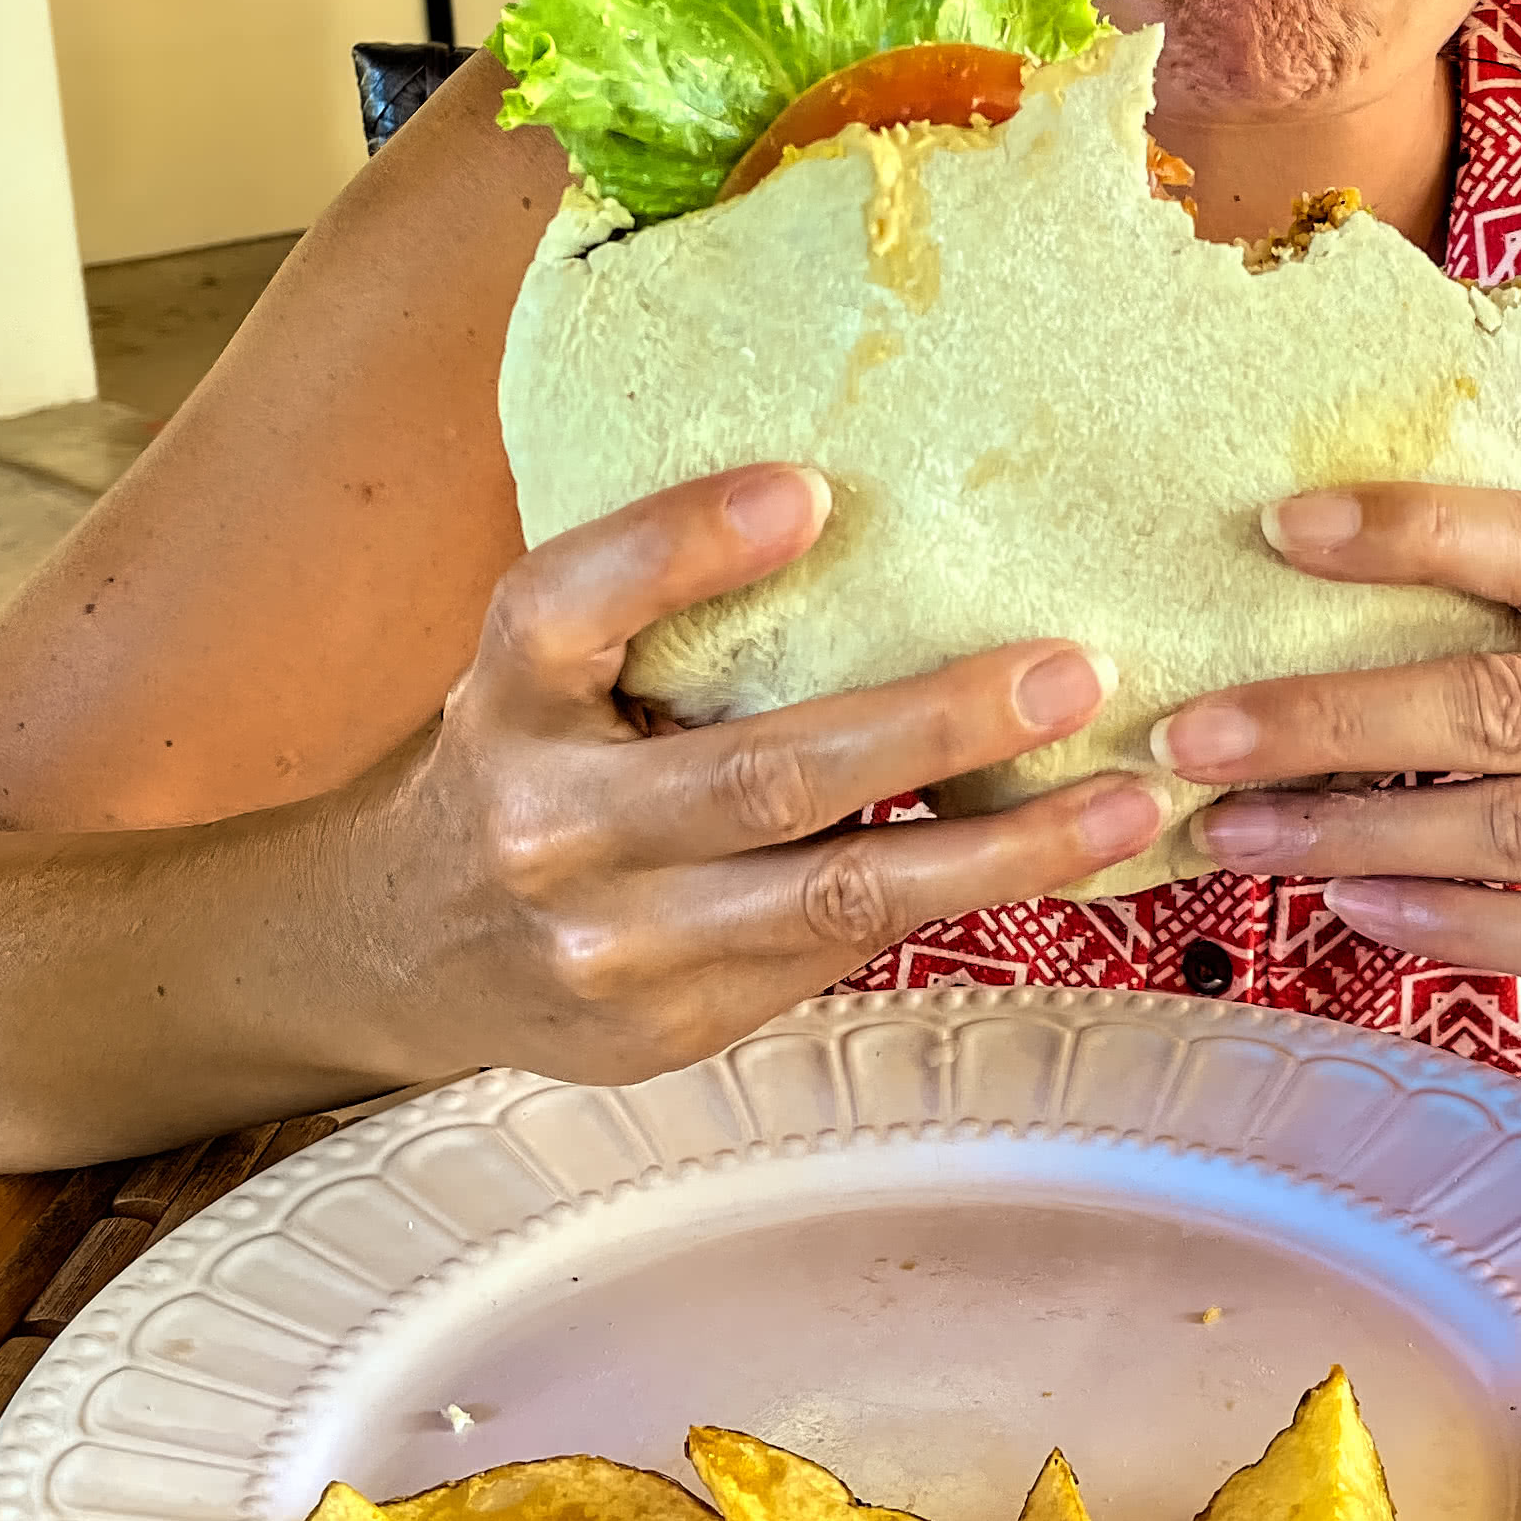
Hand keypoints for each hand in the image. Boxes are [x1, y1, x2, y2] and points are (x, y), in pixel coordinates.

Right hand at [369, 464, 1160, 1085]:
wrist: (395, 949)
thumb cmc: (523, 759)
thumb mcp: (544, 666)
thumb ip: (655, 611)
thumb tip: (861, 510)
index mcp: (508, 693)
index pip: (575, 601)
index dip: (686, 545)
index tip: (809, 492)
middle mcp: (545, 821)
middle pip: (760, 775)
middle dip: (935, 723)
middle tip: (1073, 674)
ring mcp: (608, 945)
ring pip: (832, 900)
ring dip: (999, 852)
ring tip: (1125, 804)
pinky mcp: (664, 1028)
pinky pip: (834, 960)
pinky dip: (953, 906)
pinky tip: (1055, 866)